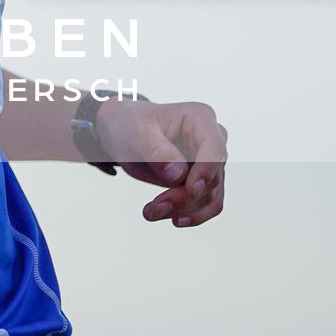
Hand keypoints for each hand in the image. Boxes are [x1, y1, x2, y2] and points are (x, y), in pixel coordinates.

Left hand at [97, 98, 227, 227]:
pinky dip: (190, 214)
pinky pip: (206, 204)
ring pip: (210, 195)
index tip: (191, 190)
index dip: (207, 171)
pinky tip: (168, 217)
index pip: (214, 148)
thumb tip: (179, 175)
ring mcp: (209, 162)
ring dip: (184, 209)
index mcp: (200, 118)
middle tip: (153, 208)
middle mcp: (212, 139)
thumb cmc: (130, 125)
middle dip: (185, 197)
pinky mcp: (202, 180)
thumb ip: (158, 152)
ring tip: (151, 212)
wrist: (121, 132)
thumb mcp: (137, 133)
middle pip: (211, 177)